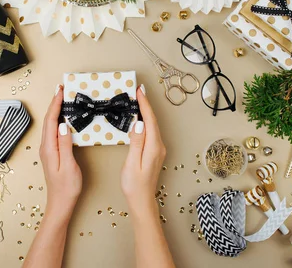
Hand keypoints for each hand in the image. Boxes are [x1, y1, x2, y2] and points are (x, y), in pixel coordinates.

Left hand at [39, 85, 81, 220]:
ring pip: (51, 125)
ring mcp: (48, 150)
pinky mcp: (53, 153)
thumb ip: (66, 144)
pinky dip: (59, 120)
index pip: (51, 120)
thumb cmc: (66, 187)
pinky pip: (54, 131)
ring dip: (56, 110)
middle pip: (49, 120)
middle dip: (55, 103)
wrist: (60, 203)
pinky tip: (65, 118)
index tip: (61, 90)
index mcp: (49, 148)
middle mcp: (46, 147)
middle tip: (63, 89)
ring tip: (64, 99)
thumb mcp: (69, 165)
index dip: (56, 104)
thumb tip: (64, 125)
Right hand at [121, 85, 165, 214]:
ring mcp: (158, 149)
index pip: (149, 120)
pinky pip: (151, 132)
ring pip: (152, 125)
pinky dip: (146, 121)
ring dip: (146, 112)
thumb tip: (139, 124)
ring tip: (138, 100)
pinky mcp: (154, 152)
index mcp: (154, 147)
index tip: (139, 91)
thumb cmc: (134, 185)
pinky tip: (140, 118)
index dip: (144, 104)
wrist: (142, 201)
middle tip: (138, 90)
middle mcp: (159, 146)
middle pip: (153, 120)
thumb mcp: (132, 163)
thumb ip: (136, 142)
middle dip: (146, 104)